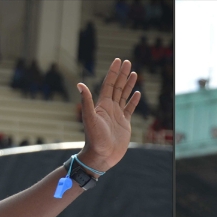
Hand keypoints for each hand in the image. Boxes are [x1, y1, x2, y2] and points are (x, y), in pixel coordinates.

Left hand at [76, 58, 139, 174]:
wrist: (101, 156)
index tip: (118, 60)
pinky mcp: (124, 123)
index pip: (109, 84)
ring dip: (129, 84)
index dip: (113, 72)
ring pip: (124, 95)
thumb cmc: (94, 138)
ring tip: (134, 73)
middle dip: (122, 74)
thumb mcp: (90, 118)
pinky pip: (129, 108)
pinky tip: (137, 93)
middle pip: (118, 87)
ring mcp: (117, 115)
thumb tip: (79, 84)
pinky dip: (133, 100)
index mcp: (102, 104)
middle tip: (128, 62)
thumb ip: (86, 101)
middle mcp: (110, 107)